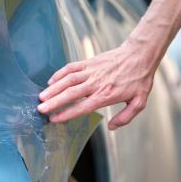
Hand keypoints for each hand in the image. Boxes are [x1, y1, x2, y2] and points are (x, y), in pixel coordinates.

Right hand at [37, 41, 155, 129]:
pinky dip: (59, 74)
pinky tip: (51, 81)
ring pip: (68, 80)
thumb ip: (125, 117)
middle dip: (54, 102)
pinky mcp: (89, 62)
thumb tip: (111, 127)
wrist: (139, 54)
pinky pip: (71, 68)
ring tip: (41, 97)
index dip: (66, 114)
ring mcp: (91, 71)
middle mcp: (95, 84)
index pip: (81, 107)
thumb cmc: (139, 79)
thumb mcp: (139, 102)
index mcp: (105, 96)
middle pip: (70, 94)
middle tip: (40, 109)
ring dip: (53, 88)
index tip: (54, 118)